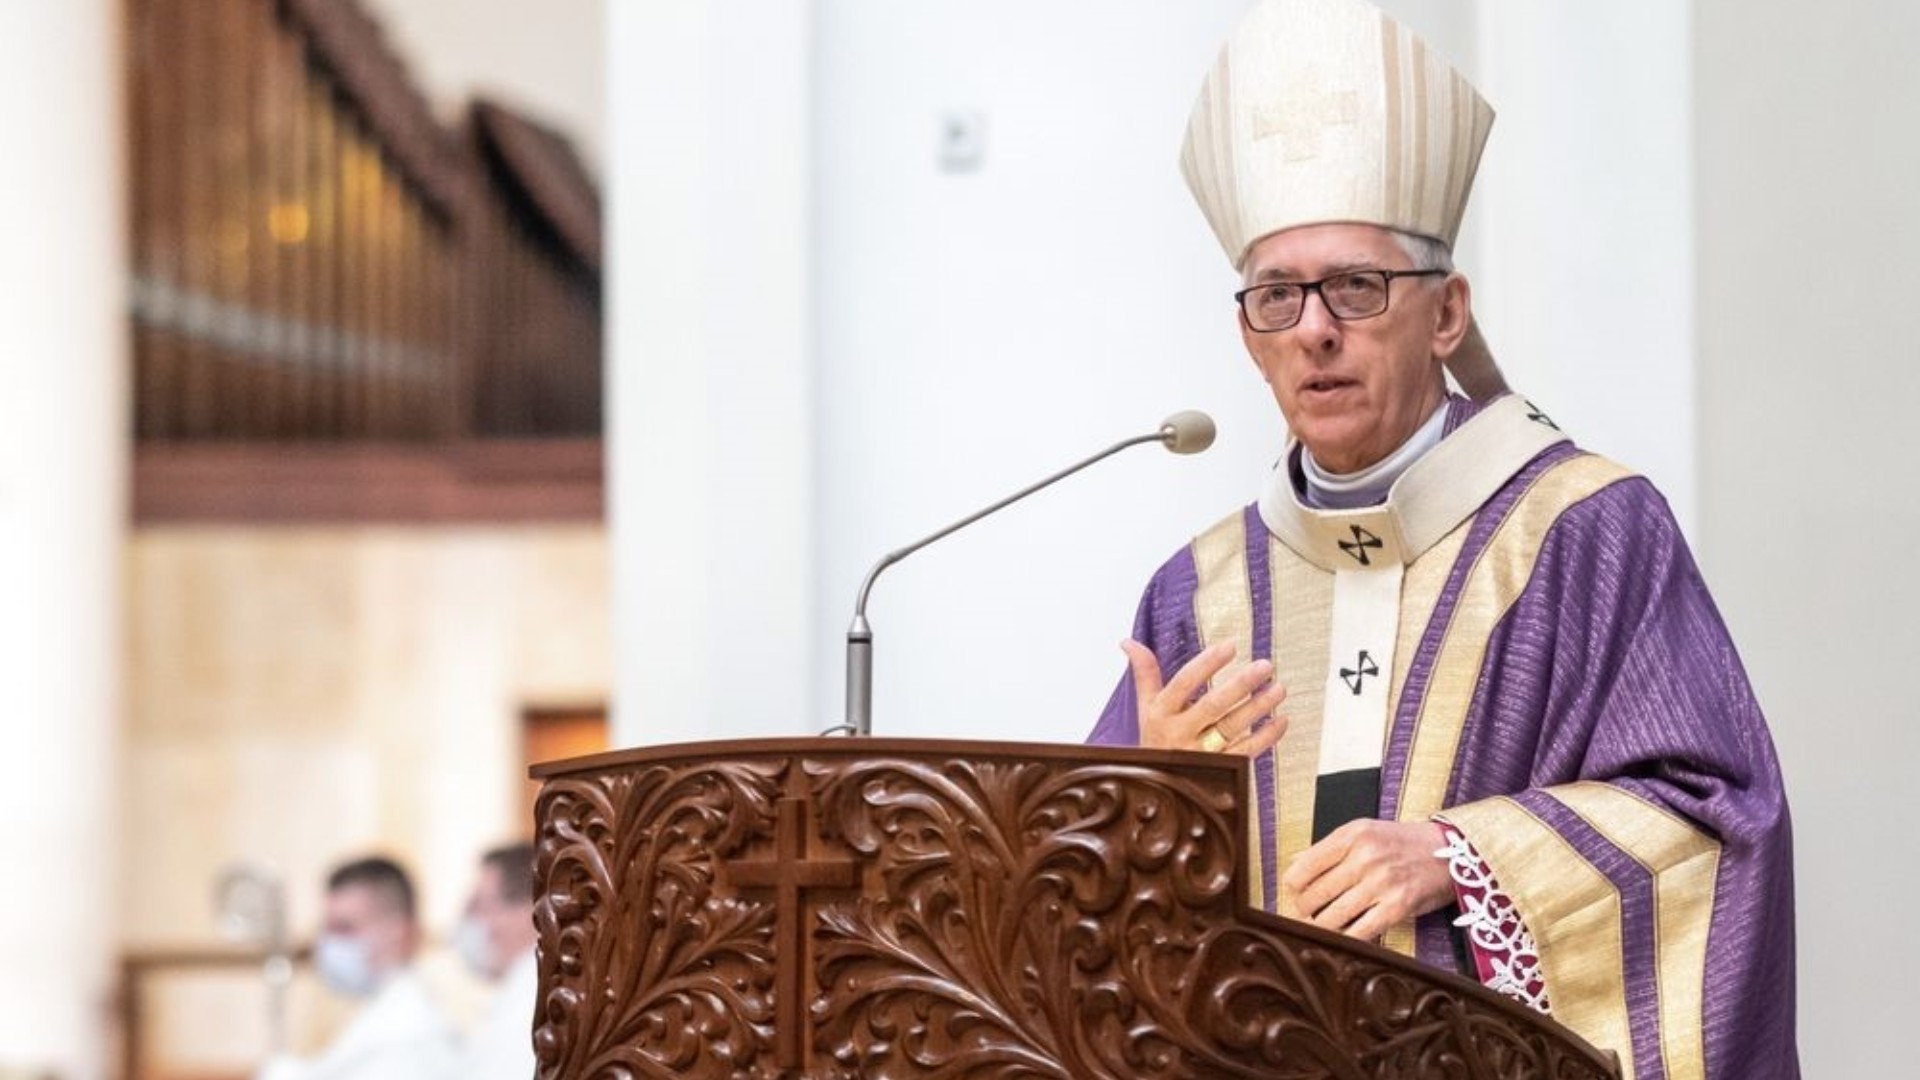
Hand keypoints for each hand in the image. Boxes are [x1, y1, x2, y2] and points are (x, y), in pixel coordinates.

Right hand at [1121, 640, 1287, 756]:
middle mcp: (1179, 734)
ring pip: (1233, 727)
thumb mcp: (1146, 709)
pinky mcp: (1219, 771)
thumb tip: (1127, 642)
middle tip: (1265, 666)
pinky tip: (1281, 720)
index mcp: (1161, 714)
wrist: (1154, 791)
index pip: (1184, 683)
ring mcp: (1200, 754)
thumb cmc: (1155, 741)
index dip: (1207, 664)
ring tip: (1278, 688)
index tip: (1230, 646)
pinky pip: (1246, 752)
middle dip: (1241, 684)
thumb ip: (1144, 674)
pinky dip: (1266, 736)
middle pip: (1213, 705)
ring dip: (1259, 707)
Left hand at [1279, 819, 1453, 940]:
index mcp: (1351, 835)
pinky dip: (1346, 939)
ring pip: (1332, 917)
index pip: (1303, 868)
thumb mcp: (1363, 832)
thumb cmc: (1401, 842)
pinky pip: (1360, 932)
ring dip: (1321, 928)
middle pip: (1313, 896)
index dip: (1293, 887)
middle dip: (1304, 910)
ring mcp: (1381, 883)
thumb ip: (1328, 848)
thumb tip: (1294, 863)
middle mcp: (1364, 857)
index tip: (1295, 893)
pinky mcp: (1397, 907)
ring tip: (1320, 927)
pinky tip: (1342, 938)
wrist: (1449, 851)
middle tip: (1305, 915)